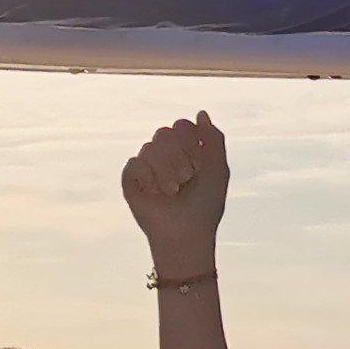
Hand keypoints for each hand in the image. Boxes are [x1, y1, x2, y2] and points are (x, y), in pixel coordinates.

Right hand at [122, 113, 229, 273]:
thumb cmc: (205, 206)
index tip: (199, 165)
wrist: (186, 234)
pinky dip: (149, 178)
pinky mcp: (131, 180)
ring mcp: (147, 167)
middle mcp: (165, 156)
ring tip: (173, 191)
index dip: (191, 141)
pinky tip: (156, 194)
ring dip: (166, 170)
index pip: (182, 125)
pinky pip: (135, 163)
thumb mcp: (218, 169)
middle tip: (187, 178)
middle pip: (164, 132)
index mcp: (186, 151)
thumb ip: (214, 140)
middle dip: (179, 156)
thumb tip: (201, 114)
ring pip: (150, 146)